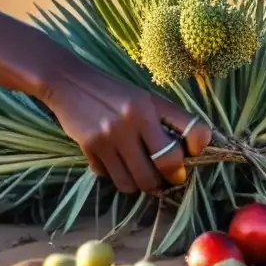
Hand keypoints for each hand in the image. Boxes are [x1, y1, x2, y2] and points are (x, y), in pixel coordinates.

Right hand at [40, 58, 212, 194]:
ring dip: (140, 184)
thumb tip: (187, 154)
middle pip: (165, 166)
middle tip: (165, 177)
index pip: (192, 129)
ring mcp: (111, 135)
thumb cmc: (111, 92)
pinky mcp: (90, 147)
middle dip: (168, 178)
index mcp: (151, 104)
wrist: (67, 81)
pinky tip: (112, 162)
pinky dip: (114, 176)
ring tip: (138, 174)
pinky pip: (110, 177)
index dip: (199, 147)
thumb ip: (165, 120)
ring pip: (136, 181)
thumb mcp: (143, 97)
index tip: (190, 153)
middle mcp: (134, 119)